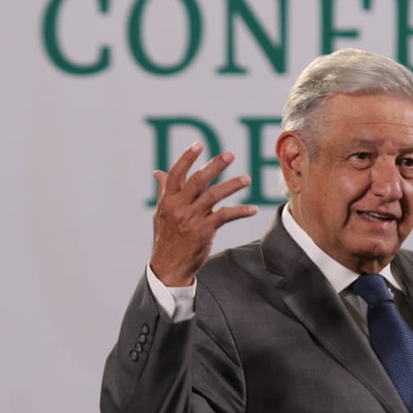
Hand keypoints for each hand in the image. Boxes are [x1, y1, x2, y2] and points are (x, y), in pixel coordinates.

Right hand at [150, 143, 257, 286]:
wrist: (169, 267)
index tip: (198, 145)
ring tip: (247, 179)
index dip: (186, 158)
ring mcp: (191, 218)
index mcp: (168, 200)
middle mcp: (179, 207)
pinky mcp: (204, 231)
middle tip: (230, 154)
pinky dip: (240, 211)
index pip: (176, 174)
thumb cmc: (166, 238)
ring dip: (232, 185)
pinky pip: (225, 216)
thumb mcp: (161, 213)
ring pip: (214, 195)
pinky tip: (253, 209)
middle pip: (198, 180)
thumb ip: (164, 191)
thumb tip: (159, 172)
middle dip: (215, 165)